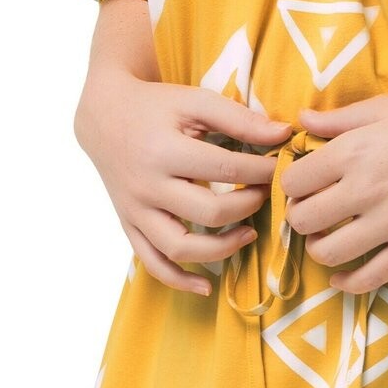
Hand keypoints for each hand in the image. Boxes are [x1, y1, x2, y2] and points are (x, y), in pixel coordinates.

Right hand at [74, 69, 292, 295]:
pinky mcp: (130, 225)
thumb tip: (283, 135)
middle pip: (209, 212)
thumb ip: (239, 119)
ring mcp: (136, 211)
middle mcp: (147, 186)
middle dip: (249, 205)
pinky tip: (207, 286)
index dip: (263, 171)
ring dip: (222, 249)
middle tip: (267, 193)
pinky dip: (179, 280)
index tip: (282, 167)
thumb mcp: (196, 102)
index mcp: (164, 151)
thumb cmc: (157, 106)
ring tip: (249, 234)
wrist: (104, 117)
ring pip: (180, 248)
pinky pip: (152, 263)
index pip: (227, 169)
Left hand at [280, 92, 387, 294]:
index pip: (295, 181)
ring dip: (318, 248)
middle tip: (312, 209)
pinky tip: (342, 276)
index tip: (303, 182)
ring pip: (329, 252)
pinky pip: (370, 278)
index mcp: (353, 151)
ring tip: (326, 237)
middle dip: (300, 216)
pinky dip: (347, 282)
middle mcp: (365, 189)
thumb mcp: (387, 107)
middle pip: (303, 219)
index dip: (291, 183)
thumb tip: (300, 120)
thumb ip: (339, 117)